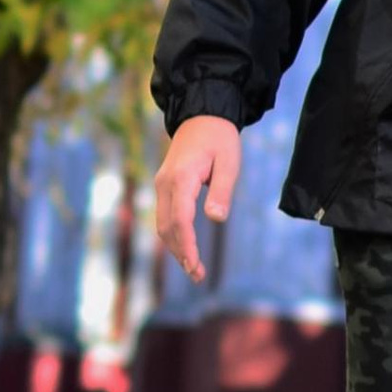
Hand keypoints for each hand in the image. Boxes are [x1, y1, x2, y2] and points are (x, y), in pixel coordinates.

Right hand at [154, 116, 240, 285]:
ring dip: (176, 248)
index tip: (194, 266)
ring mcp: (162, 185)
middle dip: (181, 253)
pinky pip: (165, 216)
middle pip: (167, 227)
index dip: (186, 245)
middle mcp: (165, 183)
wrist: (202, 115)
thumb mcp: (229, 163)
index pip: (180, 219)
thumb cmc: (220, 138)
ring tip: (194, 269)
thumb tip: (215, 219)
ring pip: (163, 224)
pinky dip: (174, 236)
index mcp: (181, 178)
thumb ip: (221, 191)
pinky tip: (187, 249)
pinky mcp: (165, 186)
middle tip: (198, 276)